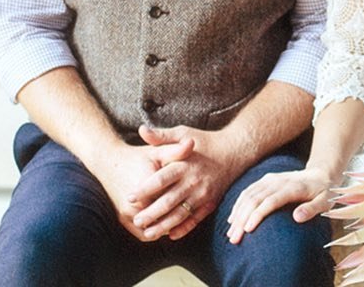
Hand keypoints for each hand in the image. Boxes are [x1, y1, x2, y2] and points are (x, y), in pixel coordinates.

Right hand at [90, 134, 195, 241]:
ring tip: (183, 223)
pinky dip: (155, 232)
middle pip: (164, 218)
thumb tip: (192, 143)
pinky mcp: (122, 219)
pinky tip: (166, 226)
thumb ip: (176, 150)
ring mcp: (127, 213)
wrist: (109, 161)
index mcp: (147, 184)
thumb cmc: (138, 156)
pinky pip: (142, 233)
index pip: (173, 200)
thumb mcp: (158, 151)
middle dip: (180, 219)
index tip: (203, 202)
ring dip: (167, 228)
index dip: (188, 202)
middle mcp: (135, 203)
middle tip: (195, 216)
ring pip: (154, 230)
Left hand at [128, 124, 243, 241]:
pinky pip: (195, 220)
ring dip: (163, 225)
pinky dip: (183, 229)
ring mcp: (202, 194)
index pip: (161, 179)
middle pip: (169, 201)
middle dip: (151, 213)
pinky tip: (170, 235)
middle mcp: (193, 181)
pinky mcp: (210, 203)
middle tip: (136, 220)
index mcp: (185, 164)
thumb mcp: (184, 133)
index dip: (145, 189)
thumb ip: (162, 136)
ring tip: (148, 233)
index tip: (129, 197)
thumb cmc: (205, 141)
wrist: (234, 151)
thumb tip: (141, 130)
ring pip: (180, 215)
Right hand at [226, 166, 333, 243]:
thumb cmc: (323, 192)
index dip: (257, 215)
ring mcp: (271, 179)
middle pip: (255, 199)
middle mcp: (278, 181)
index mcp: (292, 187)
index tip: (247, 230)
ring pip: (249, 194)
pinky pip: (249, 191)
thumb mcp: (325, 201)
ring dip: (237, 213)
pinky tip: (233, 217)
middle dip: (242, 218)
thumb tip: (297, 217)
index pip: (270, 201)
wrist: (320, 174)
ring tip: (230, 232)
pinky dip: (239, 204)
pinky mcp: (266, 180)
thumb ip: (312, 209)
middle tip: (234, 239)